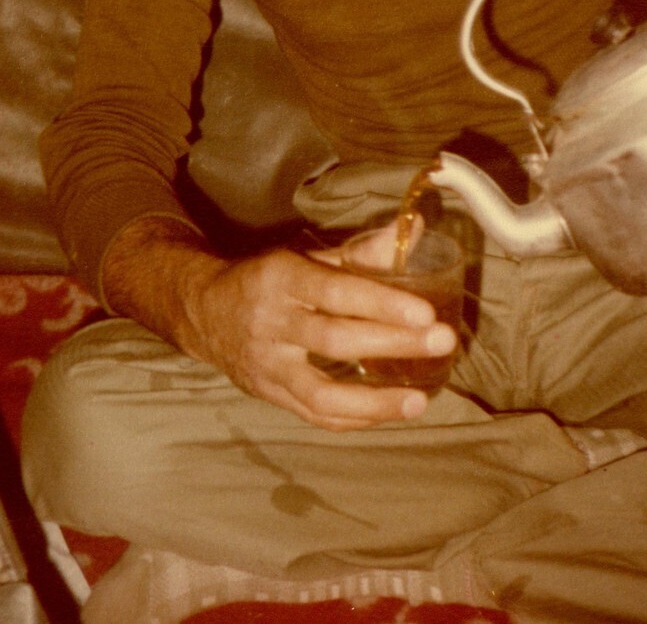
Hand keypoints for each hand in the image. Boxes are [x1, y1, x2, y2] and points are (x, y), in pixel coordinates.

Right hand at [182, 226, 456, 430]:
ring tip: (419, 400)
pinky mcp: (269, 394)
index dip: (381, 303)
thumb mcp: (307, 256)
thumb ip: (363, 251)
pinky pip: (314, 415)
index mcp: (282, 278)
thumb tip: (417, 228)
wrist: (204, 311)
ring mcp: (268, 365)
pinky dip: (354, 419)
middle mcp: (272, 323)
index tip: (425, 313)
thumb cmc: (268, 279)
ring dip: (374, 401)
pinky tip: (389, 413)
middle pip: (335, 339)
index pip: (335, 292)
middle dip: (393, 343)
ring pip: (321, 393)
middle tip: (442, 342)